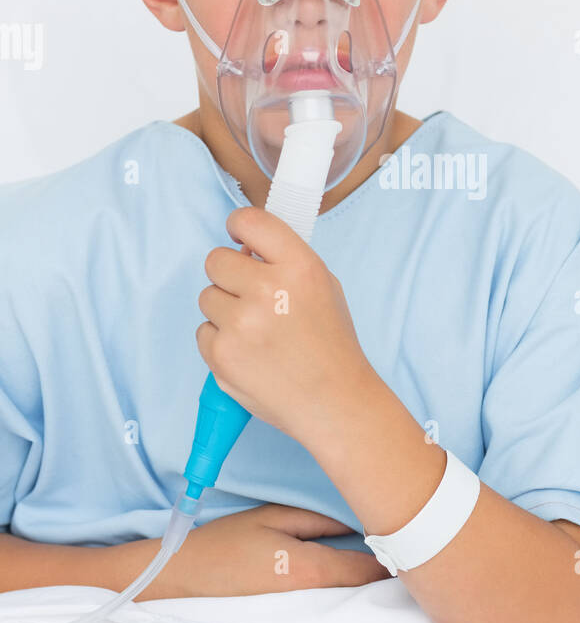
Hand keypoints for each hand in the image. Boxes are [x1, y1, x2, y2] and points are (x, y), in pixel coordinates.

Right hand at [129, 504, 391, 599]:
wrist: (181, 581)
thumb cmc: (225, 546)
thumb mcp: (272, 520)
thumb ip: (317, 521)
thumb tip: (359, 521)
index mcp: (311, 570)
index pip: (370, 568)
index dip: (397, 556)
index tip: (418, 540)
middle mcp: (314, 597)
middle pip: (365, 588)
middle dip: (389, 570)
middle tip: (413, 547)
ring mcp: (304, 612)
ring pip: (350, 596)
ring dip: (369, 580)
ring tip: (390, 556)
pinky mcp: (293, 616)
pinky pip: (331, 601)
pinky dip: (347, 588)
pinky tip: (354, 574)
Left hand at [196, 206, 374, 449]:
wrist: (333, 401)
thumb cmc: (331, 345)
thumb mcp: (325, 286)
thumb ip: (285, 261)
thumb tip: (245, 249)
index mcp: (299, 267)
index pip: (250, 221)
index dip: (238, 225)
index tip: (237, 235)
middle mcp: (268, 290)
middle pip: (216, 260)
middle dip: (229, 274)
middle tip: (250, 295)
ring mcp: (241, 324)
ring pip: (206, 297)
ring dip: (225, 309)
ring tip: (256, 331)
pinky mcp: (221, 355)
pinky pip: (203, 331)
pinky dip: (221, 341)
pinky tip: (249, 353)